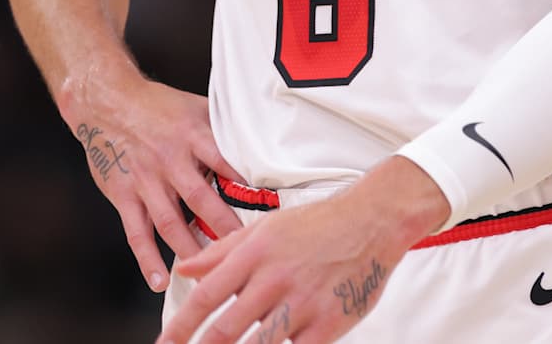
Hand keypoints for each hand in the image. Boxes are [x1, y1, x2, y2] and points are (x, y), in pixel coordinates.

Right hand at [63, 74, 245, 290]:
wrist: (107, 102)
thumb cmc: (159, 105)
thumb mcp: (196, 107)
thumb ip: (222, 130)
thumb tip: (259, 146)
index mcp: (193, 135)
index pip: (226, 164)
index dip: (246, 186)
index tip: (268, 208)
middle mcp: (170, 159)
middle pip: (201, 198)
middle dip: (224, 226)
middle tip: (244, 251)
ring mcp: (145, 179)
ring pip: (170, 222)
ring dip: (190, 249)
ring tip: (209, 274)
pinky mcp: (122, 194)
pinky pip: (136, 232)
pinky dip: (147, 259)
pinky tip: (159, 281)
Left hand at [157, 157, 448, 343]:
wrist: (374, 221)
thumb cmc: (318, 225)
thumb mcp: (266, 226)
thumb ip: (222, 251)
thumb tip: (184, 268)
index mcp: (255, 253)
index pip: (204, 298)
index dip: (177, 329)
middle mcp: (275, 278)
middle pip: (224, 331)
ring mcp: (303, 303)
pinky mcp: (328, 322)